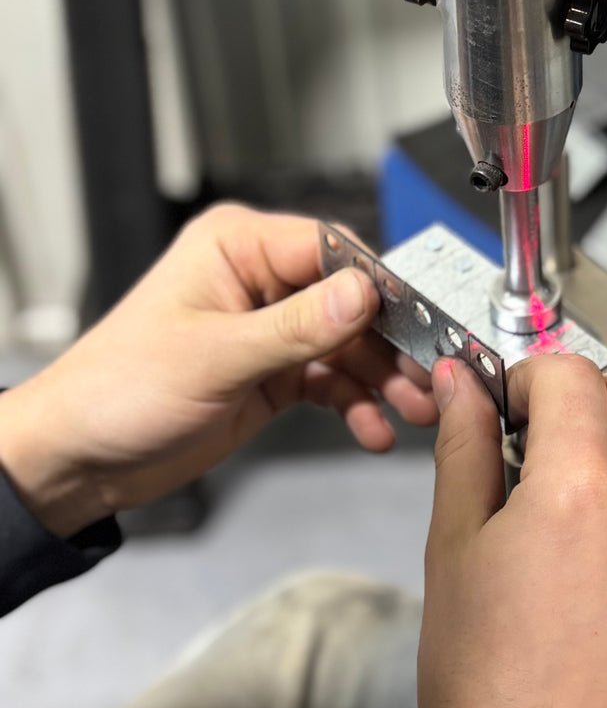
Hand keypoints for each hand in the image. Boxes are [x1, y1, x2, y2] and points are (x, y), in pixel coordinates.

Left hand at [0, 204, 437, 537]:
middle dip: (391, 342)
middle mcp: (259, 279)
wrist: (77, 461)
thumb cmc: (117, 392)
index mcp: (237, 247)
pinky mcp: (272, 372)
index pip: (331, 249)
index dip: (380, 286)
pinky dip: (356, 404)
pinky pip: (331, 379)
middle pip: (351, 300)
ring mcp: (268, 327)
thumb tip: (363, 293)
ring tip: (413, 411)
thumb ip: (296, 327)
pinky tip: (373, 430)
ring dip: (382, 379)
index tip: (422, 319)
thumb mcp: (215, 358)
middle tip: (428, 376)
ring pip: (349, 343)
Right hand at [416, 355, 606, 707]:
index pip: (570, 374)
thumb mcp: (452, 551)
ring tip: (591, 475)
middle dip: (587, 394)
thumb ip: (464, 447)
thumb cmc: (488, 693)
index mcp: (579, 493)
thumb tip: (463, 386)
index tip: (512, 403)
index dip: (528, 378)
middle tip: (548, 434)